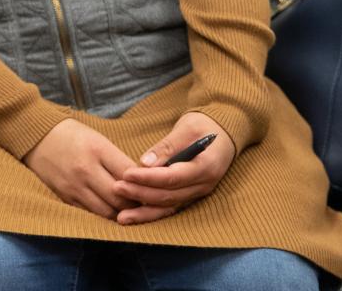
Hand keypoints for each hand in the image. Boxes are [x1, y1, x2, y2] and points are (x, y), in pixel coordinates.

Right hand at [22, 119, 137, 219]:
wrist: (35, 135)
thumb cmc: (71, 134)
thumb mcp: (97, 138)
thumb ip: (117, 160)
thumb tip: (142, 181)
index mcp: (97, 149)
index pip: (130, 174)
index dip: (145, 184)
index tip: (152, 187)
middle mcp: (86, 170)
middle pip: (121, 198)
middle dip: (136, 203)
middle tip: (144, 203)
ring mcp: (74, 186)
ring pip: (107, 212)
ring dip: (121, 213)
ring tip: (129, 209)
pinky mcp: (65, 197)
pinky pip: (90, 214)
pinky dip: (103, 215)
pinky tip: (109, 210)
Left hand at [113, 111, 235, 224]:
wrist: (224, 133)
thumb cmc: (204, 125)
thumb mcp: (186, 128)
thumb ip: (167, 147)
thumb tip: (145, 163)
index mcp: (205, 166)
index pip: (173, 177)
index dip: (148, 178)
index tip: (126, 174)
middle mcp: (204, 185)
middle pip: (169, 196)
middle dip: (141, 194)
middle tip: (116, 188)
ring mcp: (198, 192)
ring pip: (169, 207)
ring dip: (145, 211)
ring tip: (121, 216)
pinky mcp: (191, 194)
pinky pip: (171, 206)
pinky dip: (152, 212)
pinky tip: (135, 216)